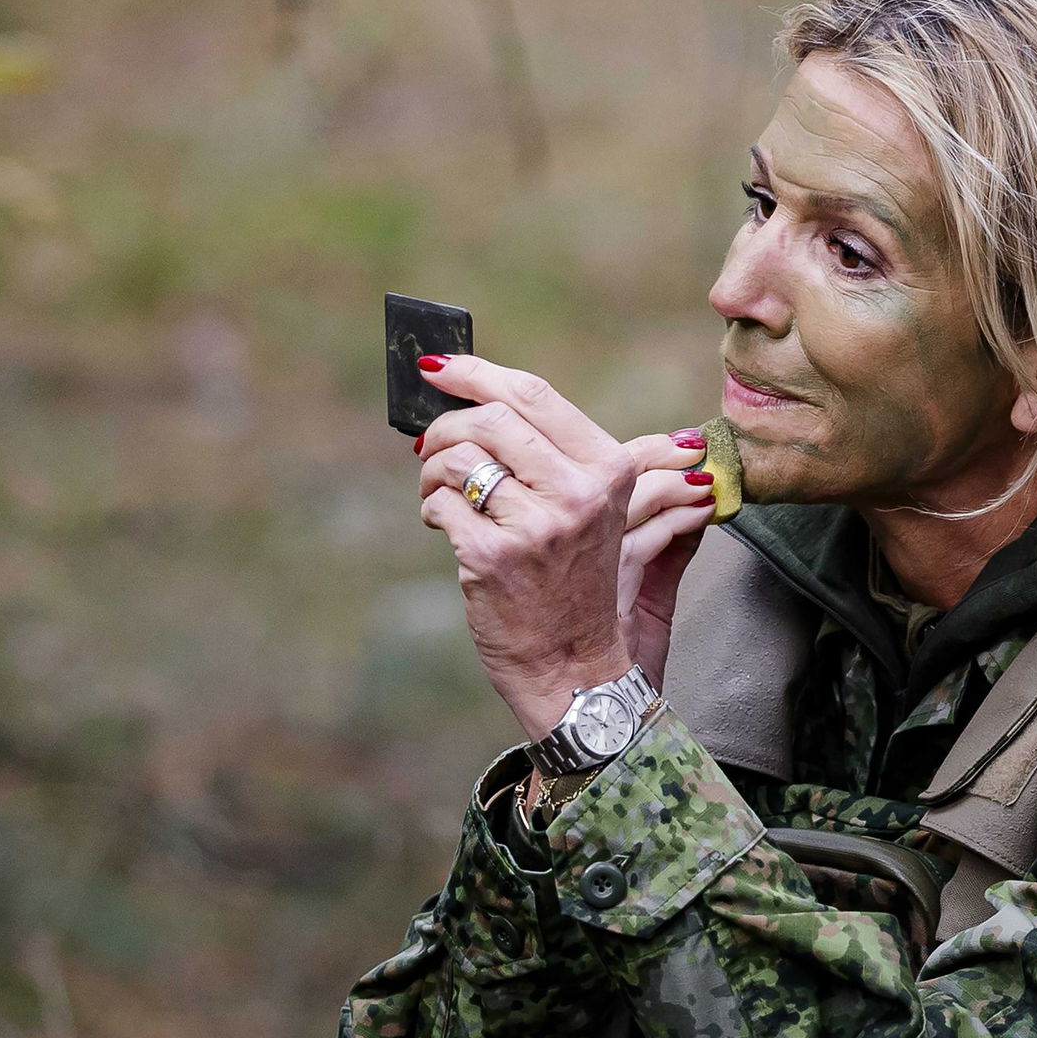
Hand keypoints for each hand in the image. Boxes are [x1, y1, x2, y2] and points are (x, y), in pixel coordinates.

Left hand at [415, 355, 710, 739]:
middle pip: (491, 418)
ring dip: (433, 469)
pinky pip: (440, 503)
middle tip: (430, 445)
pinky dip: (431, 508)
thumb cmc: (576, 585)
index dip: (477, 373)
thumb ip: (554, 452)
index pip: (535, 395)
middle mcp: (579, 492)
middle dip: (447, 425)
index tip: (439, 368)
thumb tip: (482, 393)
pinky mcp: (493, 557)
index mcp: (607, 470)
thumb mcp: (593, 511)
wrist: (576, 669)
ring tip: (439, 491)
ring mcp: (536, 526)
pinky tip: (443, 524)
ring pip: (459, 458)